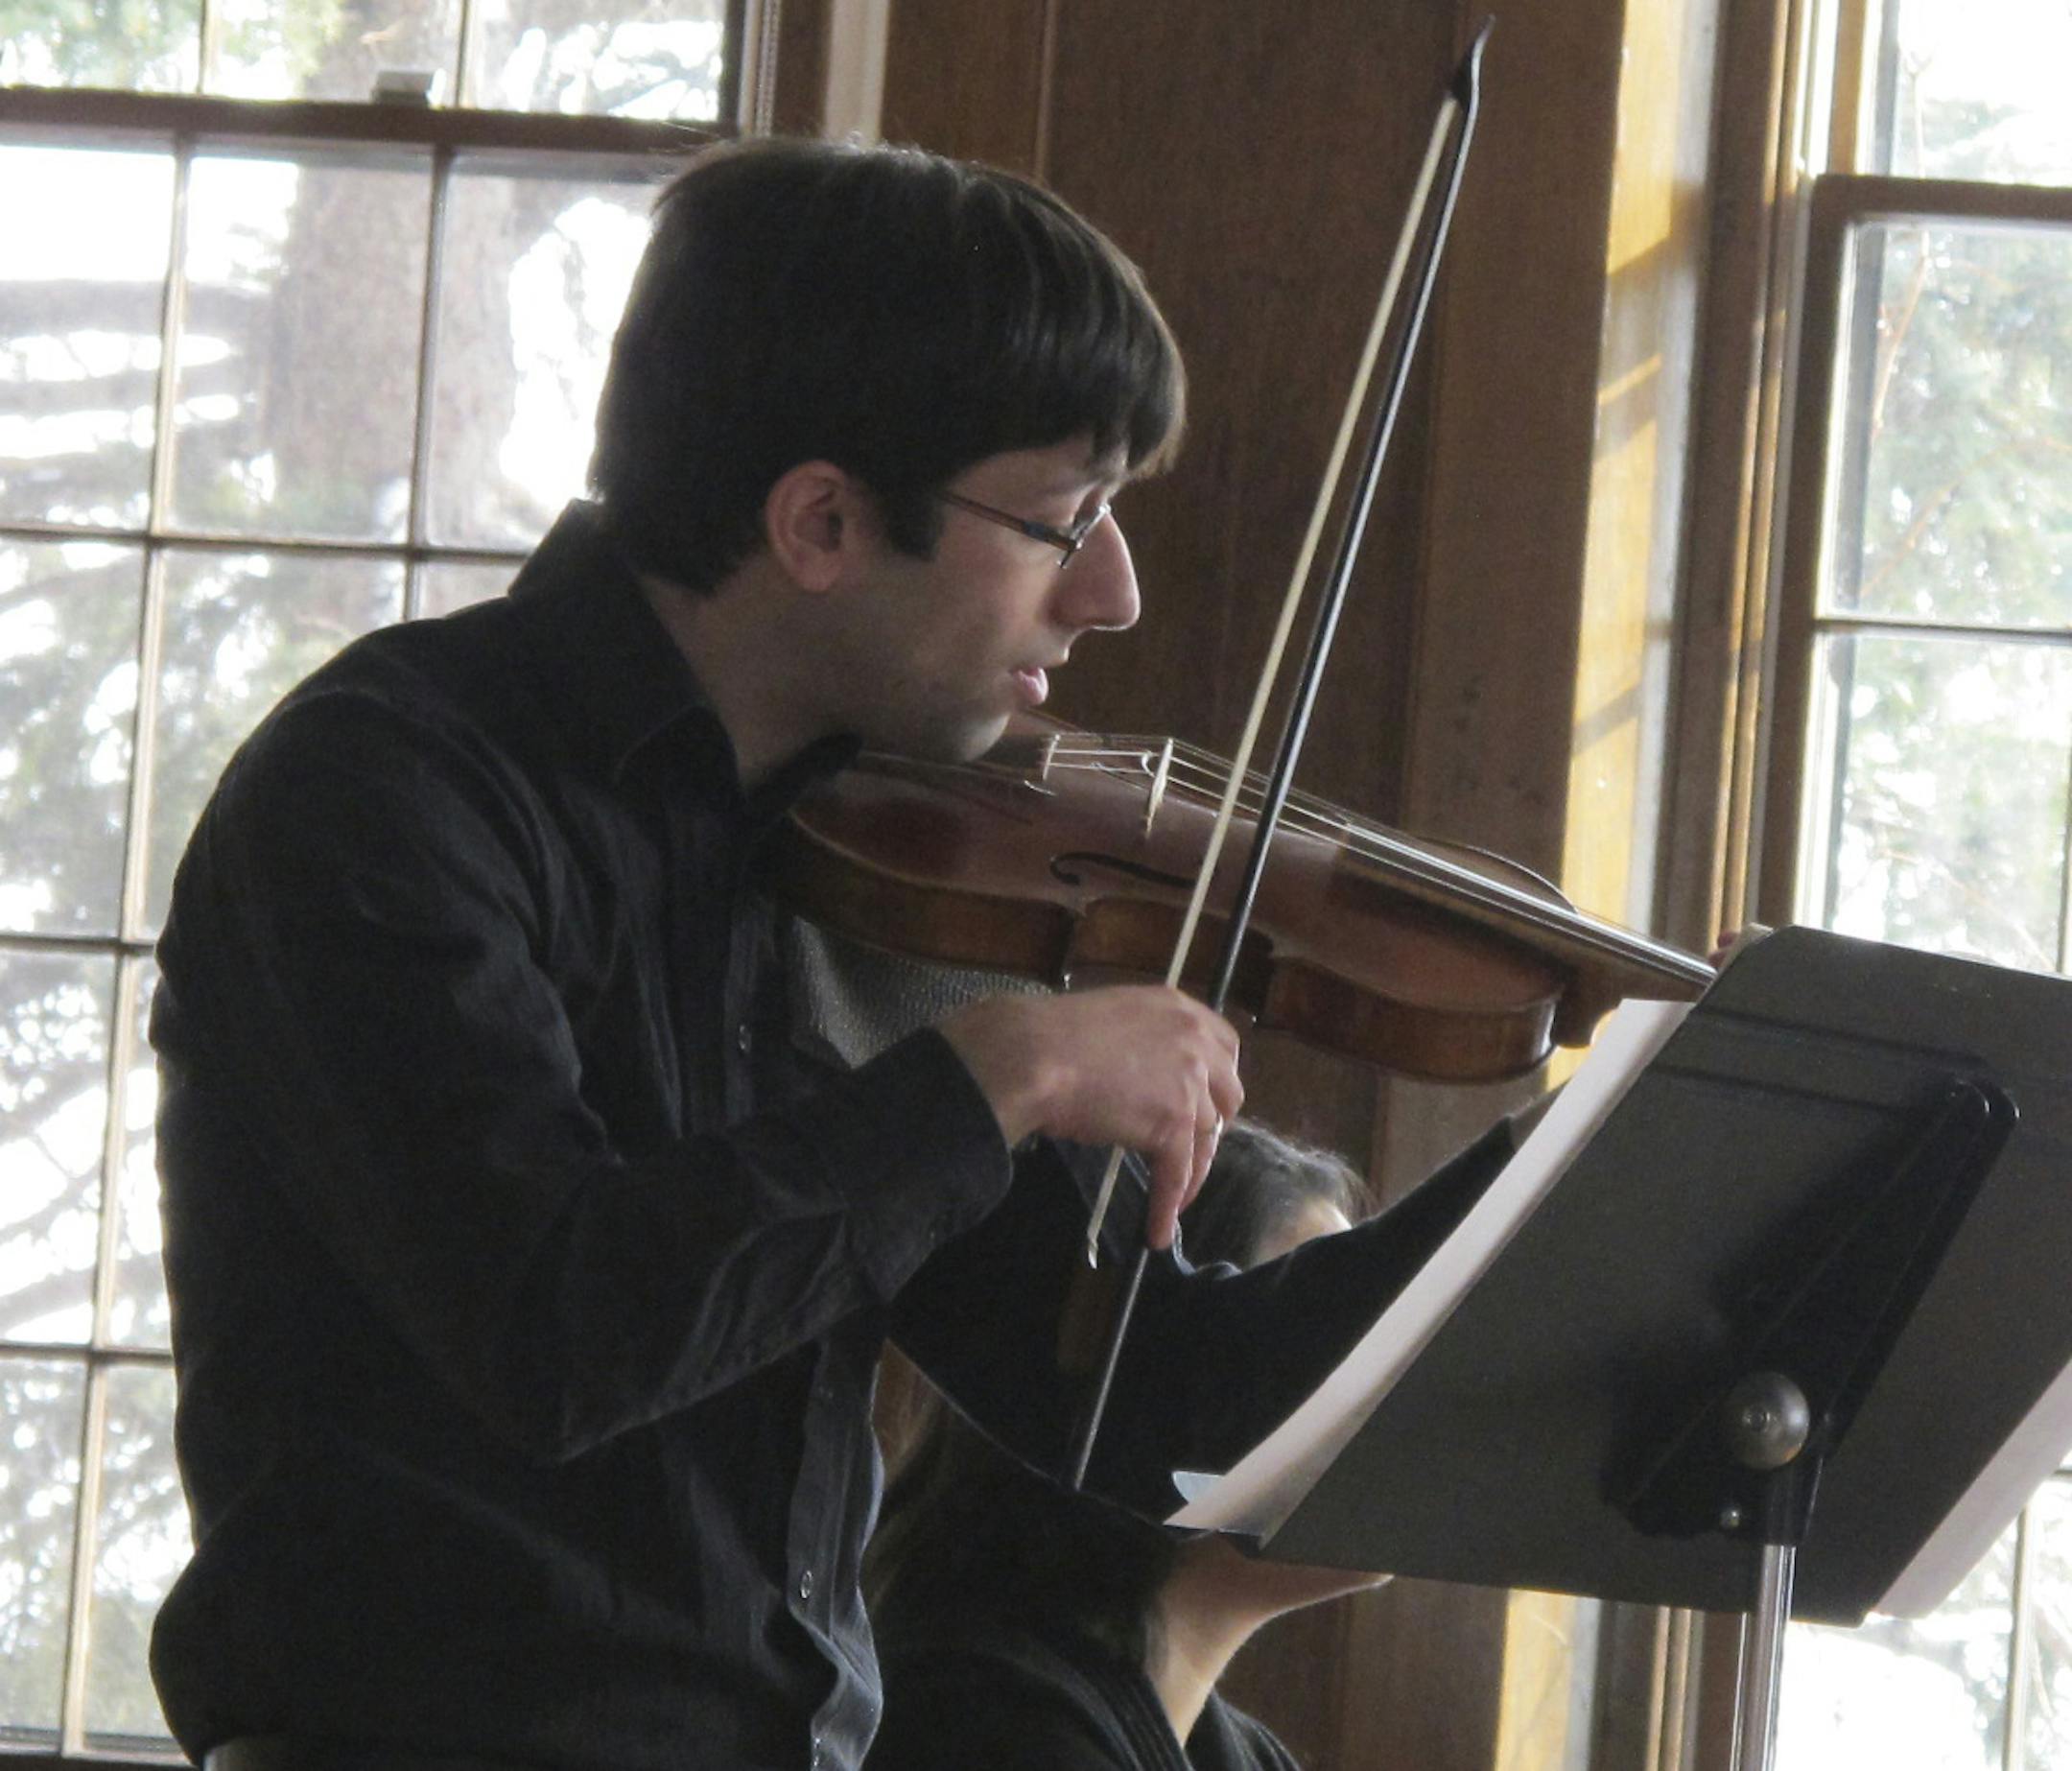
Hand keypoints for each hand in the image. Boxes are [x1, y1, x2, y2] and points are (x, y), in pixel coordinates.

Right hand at [939, 985, 1243, 1249]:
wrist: (1034, 1054)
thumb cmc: (1052, 1036)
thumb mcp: (1112, 1022)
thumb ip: (1142, 1043)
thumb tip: (1141, 1076)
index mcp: (1178, 1008)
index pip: (1224, 1047)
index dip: (1216, 1079)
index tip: (1204, 1101)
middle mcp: (1194, 1041)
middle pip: (1228, 1092)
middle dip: (1211, 1123)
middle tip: (1188, 1144)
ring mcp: (1189, 1083)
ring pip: (1204, 1140)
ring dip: (1190, 1170)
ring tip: (1172, 1197)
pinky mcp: (1173, 1124)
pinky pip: (1177, 1175)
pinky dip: (1167, 1205)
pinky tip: (1157, 1230)